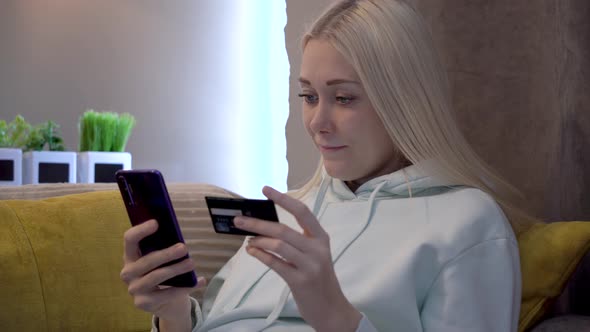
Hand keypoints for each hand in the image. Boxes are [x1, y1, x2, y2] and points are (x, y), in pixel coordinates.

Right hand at [120, 219, 205, 329]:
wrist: (165, 302)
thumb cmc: (164, 273)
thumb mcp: (163, 259)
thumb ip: (165, 247)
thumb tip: (178, 237)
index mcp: (130, 256)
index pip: (129, 239)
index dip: (141, 230)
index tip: (156, 223)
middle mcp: (128, 272)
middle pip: (146, 260)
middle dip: (166, 254)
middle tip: (183, 248)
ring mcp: (134, 289)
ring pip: (156, 277)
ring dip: (176, 269)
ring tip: (192, 263)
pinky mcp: (143, 303)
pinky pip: (166, 294)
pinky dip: (185, 288)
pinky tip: (199, 281)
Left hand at [234, 186, 361, 331]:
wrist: (332, 309)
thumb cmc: (319, 279)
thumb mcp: (314, 256)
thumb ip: (296, 241)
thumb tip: (263, 227)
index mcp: (321, 238)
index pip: (302, 212)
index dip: (283, 199)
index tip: (265, 189)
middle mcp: (317, 249)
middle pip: (284, 229)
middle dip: (258, 223)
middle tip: (239, 220)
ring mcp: (310, 265)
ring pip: (278, 245)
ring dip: (258, 241)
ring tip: (247, 240)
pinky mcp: (300, 281)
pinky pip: (275, 263)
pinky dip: (260, 255)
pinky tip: (251, 251)